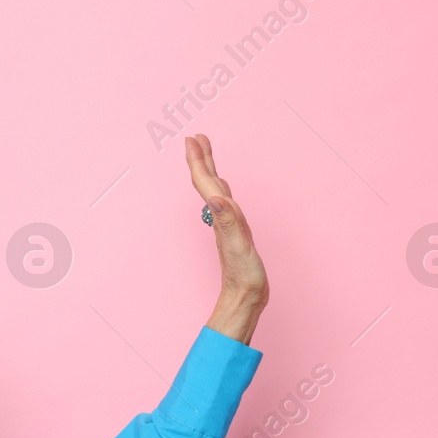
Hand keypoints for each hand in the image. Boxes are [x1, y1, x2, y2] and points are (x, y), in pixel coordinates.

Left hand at [184, 134, 267, 344]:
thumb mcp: (239, 246)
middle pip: (208, 183)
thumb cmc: (244, 276)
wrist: (245, 299)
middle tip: (196, 138)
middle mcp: (221, 218)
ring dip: (209, 171)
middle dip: (202, 159)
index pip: (206, 183)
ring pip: (215, 191)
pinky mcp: (235, 233)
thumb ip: (229, 221)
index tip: (192, 139)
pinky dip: (222, 190)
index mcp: (222, 216)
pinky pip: (225, 204)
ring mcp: (227, 225)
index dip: (198, 160)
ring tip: (206, 155)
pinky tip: (222, 192)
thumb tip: (215, 197)